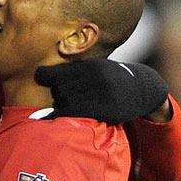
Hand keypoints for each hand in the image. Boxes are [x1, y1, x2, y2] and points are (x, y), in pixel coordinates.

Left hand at [35, 59, 168, 123]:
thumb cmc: (110, 79)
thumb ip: (71, 71)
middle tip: (67, 96)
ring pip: (67, 100)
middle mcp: (96, 76)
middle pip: (60, 89)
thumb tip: (37, 74)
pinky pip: (76, 112)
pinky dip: (62, 114)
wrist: (143, 89)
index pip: (58, 73)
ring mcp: (103, 92)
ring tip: (74, 104)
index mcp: (90, 65)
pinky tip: (53, 115)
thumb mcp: (95, 67)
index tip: (40, 78)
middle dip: (59, 94)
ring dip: (64, 105)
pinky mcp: (107, 108)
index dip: (45, 77)